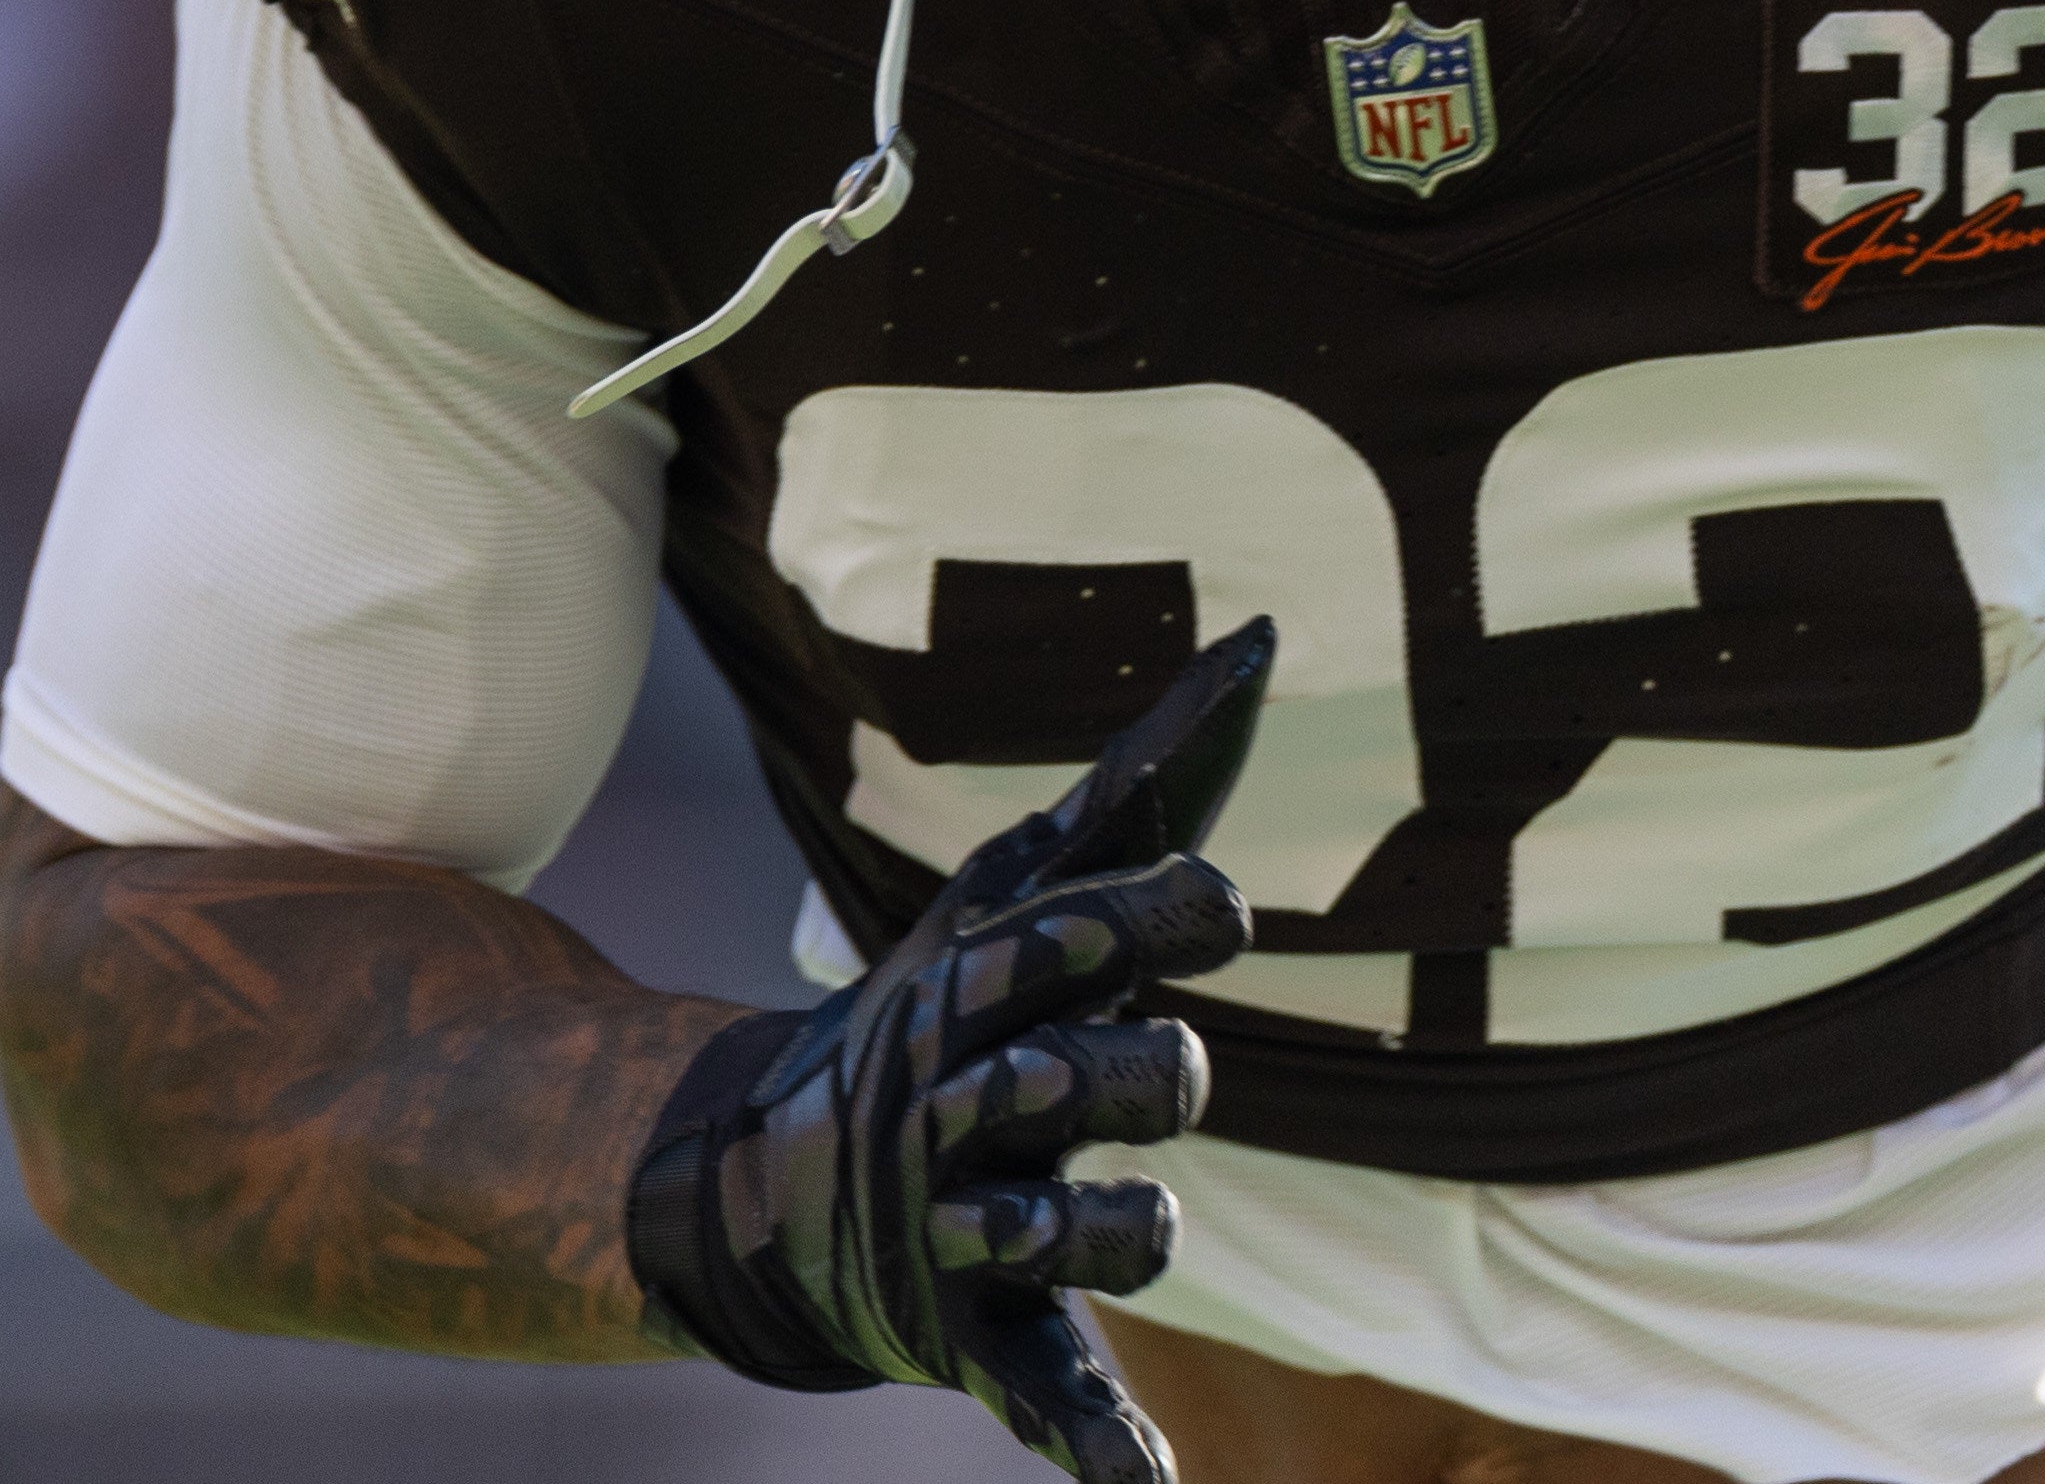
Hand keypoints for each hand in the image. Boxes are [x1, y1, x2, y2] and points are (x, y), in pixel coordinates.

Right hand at [625, 619, 1273, 1483]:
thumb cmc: (960, 1011)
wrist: (782, 1186)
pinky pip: (1045, 1394)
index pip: (1077, 938)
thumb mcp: (1027, 890)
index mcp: (989, 986)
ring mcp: (968, 1227)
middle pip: (1087, 1084)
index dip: (1151, 924)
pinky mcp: (981, 1340)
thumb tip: (1261, 641)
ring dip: (1117, 1230)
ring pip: (1074, 1234)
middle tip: (1161, 1072)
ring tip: (1133, 1220)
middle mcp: (971, 1102)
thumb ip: (1149, 781)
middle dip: (1140, 1075)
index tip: (1227, 911)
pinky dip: (1090, 1446)